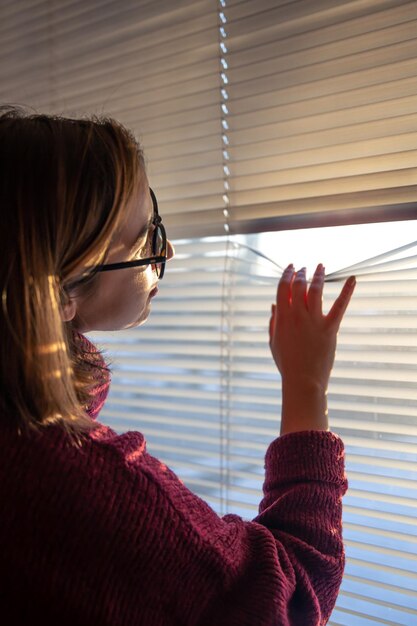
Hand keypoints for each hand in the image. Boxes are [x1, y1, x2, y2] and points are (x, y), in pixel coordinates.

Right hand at [269, 264, 355, 433]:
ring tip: (320, 266)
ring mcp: (314, 321)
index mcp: (282, 318)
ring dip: (318, 275)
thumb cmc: (287, 363)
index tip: (290, 268)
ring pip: (316, 290)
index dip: (286, 275)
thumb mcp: (274, 342)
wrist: (303, 380)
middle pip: (298, 285)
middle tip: (304, 268)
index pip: (282, 288)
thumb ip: (274, 322)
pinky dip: (347, 291)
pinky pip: (340, 306)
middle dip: (301, 273)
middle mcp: (297, 315)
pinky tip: (353, 279)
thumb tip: (274, 304)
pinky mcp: (330, 328)